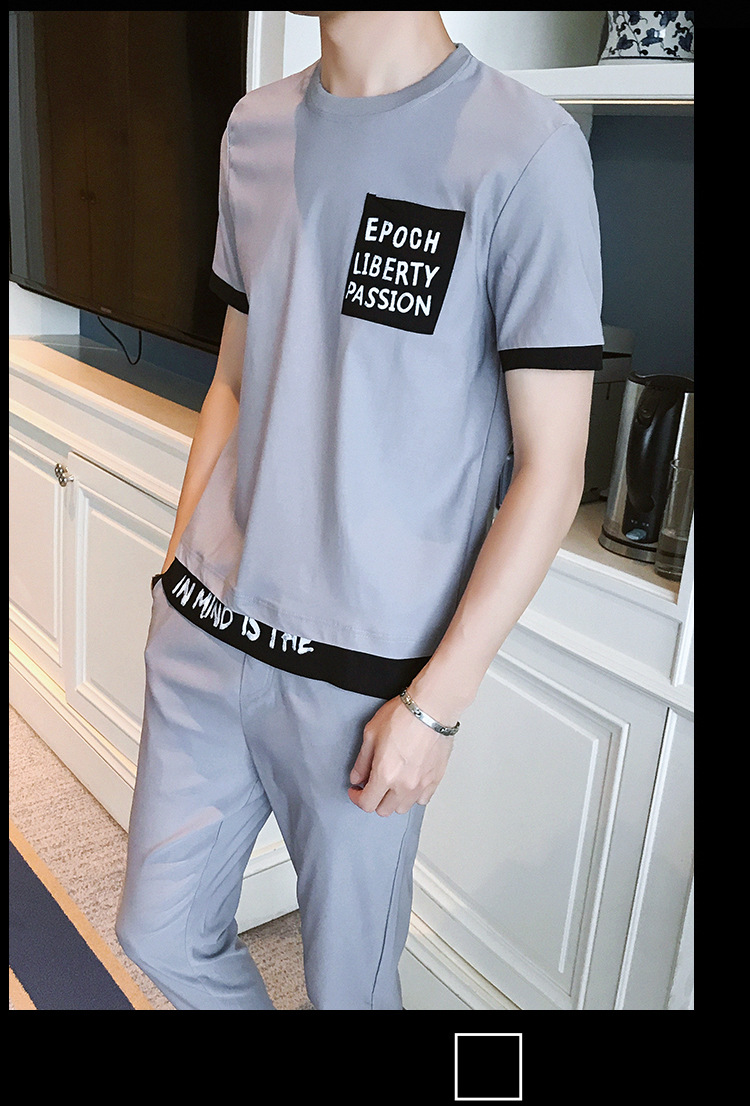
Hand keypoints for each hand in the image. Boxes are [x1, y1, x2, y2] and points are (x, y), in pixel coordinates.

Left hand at [348, 695, 453, 816]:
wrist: (431, 708)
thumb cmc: (403, 716)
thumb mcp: (371, 734)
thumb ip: (362, 761)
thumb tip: (357, 777)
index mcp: (385, 774)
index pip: (367, 803)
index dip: (357, 798)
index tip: (356, 790)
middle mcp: (404, 785)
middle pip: (384, 810)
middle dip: (374, 800)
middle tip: (371, 785)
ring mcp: (422, 784)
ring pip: (403, 808)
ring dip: (393, 800)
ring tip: (391, 784)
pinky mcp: (436, 779)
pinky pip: (422, 800)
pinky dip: (413, 796)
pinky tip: (408, 783)